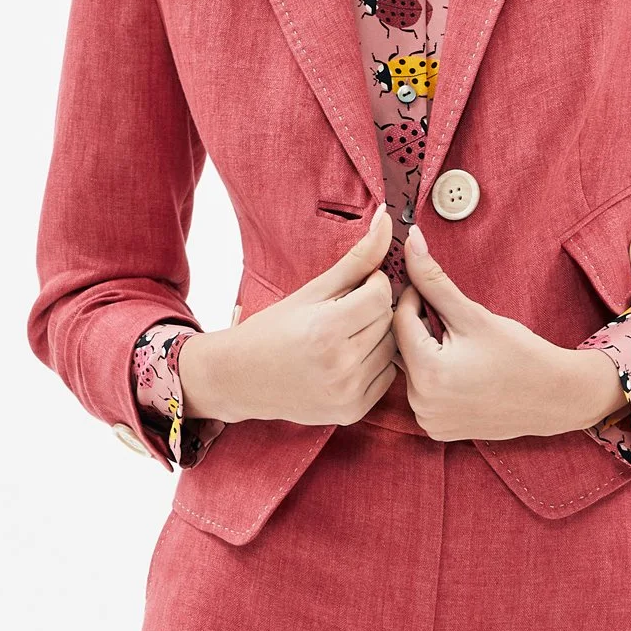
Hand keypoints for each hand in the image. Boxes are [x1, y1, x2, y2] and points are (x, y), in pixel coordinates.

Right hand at [177, 204, 398, 424]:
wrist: (239, 378)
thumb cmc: (273, 329)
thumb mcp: (311, 291)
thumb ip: (356, 259)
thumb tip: (387, 219)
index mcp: (327, 330)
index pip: (381, 295)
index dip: (373, 284)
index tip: (358, 285)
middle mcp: (341, 365)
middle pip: (388, 321)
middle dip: (375, 308)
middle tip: (350, 308)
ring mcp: (348, 392)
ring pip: (391, 350)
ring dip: (378, 336)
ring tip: (349, 332)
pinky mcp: (352, 411)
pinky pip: (386, 377)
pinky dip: (376, 363)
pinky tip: (350, 356)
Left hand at [391, 223, 622, 439]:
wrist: (554, 397)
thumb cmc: (520, 355)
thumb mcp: (474, 315)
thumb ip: (434, 280)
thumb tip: (411, 242)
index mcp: (428, 374)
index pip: (400, 321)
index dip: (412, 297)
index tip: (428, 286)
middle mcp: (421, 404)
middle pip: (402, 348)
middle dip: (418, 325)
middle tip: (445, 314)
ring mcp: (429, 421)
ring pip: (411, 371)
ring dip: (424, 350)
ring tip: (456, 342)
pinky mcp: (438, 429)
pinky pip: (423, 393)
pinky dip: (433, 376)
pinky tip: (460, 367)